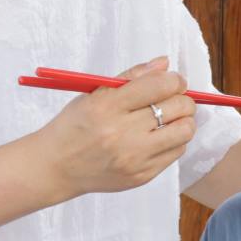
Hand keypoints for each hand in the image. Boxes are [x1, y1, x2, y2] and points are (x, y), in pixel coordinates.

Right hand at [32, 57, 196, 200]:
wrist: (56, 167)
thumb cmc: (75, 125)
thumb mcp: (94, 93)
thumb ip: (131, 76)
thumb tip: (164, 64)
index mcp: (107, 106)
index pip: (159, 86)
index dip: (174, 80)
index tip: (173, 81)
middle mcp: (121, 133)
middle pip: (178, 108)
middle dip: (182, 98)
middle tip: (173, 99)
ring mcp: (133, 158)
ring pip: (184, 131)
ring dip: (183, 120)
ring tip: (170, 118)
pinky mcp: (141, 176)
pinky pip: (176, 152)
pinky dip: (173, 141)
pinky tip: (159, 137)